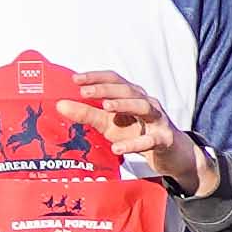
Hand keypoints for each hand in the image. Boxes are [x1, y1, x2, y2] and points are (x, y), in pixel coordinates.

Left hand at [70, 68, 208, 190]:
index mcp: (132, 95)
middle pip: (127, 90)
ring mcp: (157, 120)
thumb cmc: (137, 133)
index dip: (96, 77)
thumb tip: (60, 105)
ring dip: (124, 105)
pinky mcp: (164, 139)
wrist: (171, 154)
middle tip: (84, 92)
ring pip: (143, 107)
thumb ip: (86, 114)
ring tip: (105, 108)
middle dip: (106, 89)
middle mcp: (146, 102)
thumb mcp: (109, 124)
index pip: (115, 79)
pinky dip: (135, 143)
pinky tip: (118, 148)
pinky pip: (150, 139)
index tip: (75, 79)